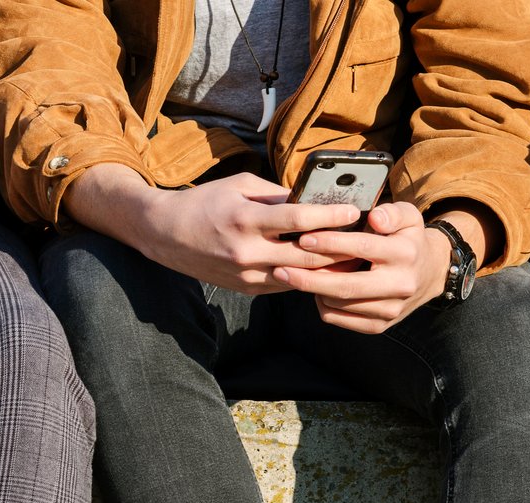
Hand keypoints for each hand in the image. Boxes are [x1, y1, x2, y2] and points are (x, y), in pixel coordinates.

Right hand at [134, 172, 358, 292]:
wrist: (166, 235)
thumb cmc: (205, 202)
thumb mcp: (239, 186)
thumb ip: (277, 195)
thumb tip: (313, 199)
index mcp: (245, 219)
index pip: (297, 220)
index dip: (329, 216)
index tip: (353, 211)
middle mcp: (247, 251)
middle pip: (306, 256)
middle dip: (339, 247)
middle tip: (363, 237)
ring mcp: (247, 275)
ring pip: (300, 276)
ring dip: (329, 268)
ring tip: (353, 255)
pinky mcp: (248, 289)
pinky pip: (286, 284)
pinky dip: (307, 276)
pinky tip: (326, 268)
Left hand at [271, 202, 452, 333]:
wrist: (429, 274)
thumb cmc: (408, 238)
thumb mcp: (408, 216)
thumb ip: (392, 211)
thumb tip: (374, 217)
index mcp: (405, 254)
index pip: (361, 248)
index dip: (330, 244)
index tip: (304, 238)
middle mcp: (400, 285)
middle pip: (346, 286)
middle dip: (309, 278)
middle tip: (281, 268)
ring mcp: (390, 309)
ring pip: (339, 304)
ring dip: (313, 291)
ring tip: (295, 275)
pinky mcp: (379, 326)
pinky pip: (340, 319)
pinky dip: (322, 305)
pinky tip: (315, 290)